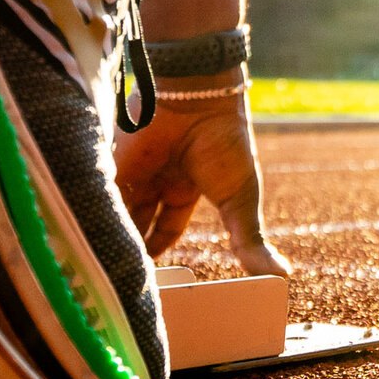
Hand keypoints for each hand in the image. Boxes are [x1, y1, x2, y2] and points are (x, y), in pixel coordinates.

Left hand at [113, 81, 291, 276]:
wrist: (200, 99)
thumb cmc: (226, 143)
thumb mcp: (240, 199)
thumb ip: (249, 240)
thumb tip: (282, 276)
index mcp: (185, 186)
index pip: (166, 225)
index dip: (159, 246)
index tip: (152, 276)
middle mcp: (156, 180)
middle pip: (136, 221)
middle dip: (132, 247)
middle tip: (124, 280)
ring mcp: (133, 171)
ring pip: (116, 212)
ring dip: (114, 238)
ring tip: (109, 272)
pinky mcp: (113, 164)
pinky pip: (100, 198)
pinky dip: (97, 221)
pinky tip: (97, 248)